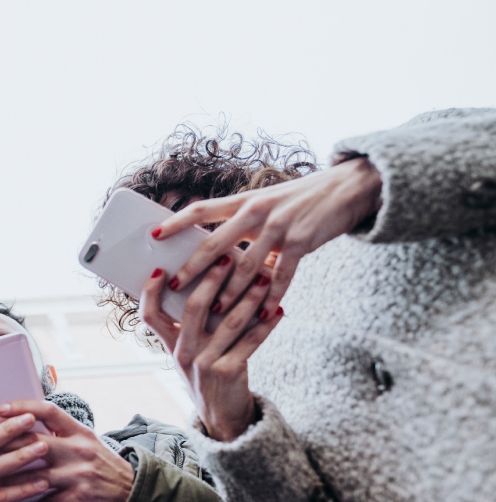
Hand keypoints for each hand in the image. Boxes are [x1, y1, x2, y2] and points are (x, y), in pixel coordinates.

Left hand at [0, 400, 133, 501]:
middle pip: (35, 443)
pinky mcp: (81, 498)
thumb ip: (59, 432)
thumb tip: (23, 422)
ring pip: (36, 476)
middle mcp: (79, 449)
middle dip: (5, 446)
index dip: (22, 407)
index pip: (48, 411)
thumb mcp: (85, 441)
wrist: (131, 493)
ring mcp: (80, 474)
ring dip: (9, 482)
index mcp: (79, 430)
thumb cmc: (101, 464)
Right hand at [139, 257, 283, 441]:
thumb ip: (192, 326)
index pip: (150, 315)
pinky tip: (278, 311)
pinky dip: (267, 325)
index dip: (151, 291)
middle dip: (211, 279)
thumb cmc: (208, 375)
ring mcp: (205, 363)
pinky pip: (251, 342)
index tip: (161, 268)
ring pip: (228, 321)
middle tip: (227, 258)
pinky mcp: (229, 372)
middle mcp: (183, 353)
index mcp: (170, 345)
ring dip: (249, 297)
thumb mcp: (191, 353)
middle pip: (192, 308)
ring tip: (264, 278)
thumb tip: (209, 283)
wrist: (222, 417)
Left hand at [151, 157, 382, 319]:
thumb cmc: (300, 200)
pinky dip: (271, 296)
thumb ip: (242, 224)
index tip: (154, 235)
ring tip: (213, 312)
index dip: (176, 221)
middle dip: (193, 267)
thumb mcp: (267, 203)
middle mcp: (256, 211)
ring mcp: (279, 227)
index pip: (202, 209)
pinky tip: (263, 313)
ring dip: (229, 292)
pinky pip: (281, 275)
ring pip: (246, 266)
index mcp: (244, 201)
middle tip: (175, 284)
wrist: (347, 187)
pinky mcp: (301, 242)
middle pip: (216, 242)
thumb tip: (216, 250)